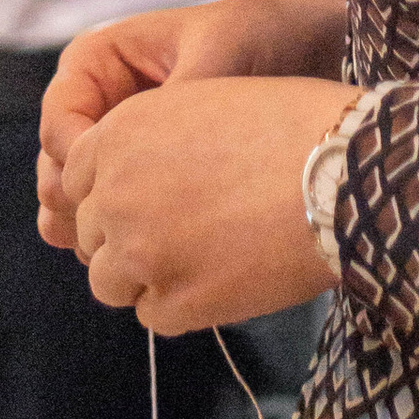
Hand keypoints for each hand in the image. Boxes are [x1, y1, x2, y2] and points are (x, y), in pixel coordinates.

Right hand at [38, 0, 348, 247]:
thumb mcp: (219, 55)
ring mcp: (113, 147)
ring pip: (80, 206)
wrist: (302, 50)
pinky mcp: (139, 179)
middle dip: (83, 212)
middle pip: (58, 176)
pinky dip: (124, 241)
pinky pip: (113, 217)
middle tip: (123, 240)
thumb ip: (177, 104)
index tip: (119, 194)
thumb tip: (140, 164)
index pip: (57, 129)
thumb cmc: (259, 38)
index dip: (79, 168)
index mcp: (95, 62)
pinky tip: (155, 258)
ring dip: (99, 235)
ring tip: (140, 253)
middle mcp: (93, 106)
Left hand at [50, 75, 352, 333]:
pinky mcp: (172, 304)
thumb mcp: (202, 104)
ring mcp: (139, 253)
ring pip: (109, 281)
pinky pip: (153, 315)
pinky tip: (223, 278)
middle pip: (91, 232)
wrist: (341, 174)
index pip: (77, 179)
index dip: (111, 190)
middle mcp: (115, 193)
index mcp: (118, 134)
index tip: (143, 198)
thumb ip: (150, 142)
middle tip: (180, 231)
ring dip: (143, 275)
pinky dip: (180, 304)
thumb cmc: (289, 125)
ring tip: (200, 258)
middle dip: (126, 234)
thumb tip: (131, 182)